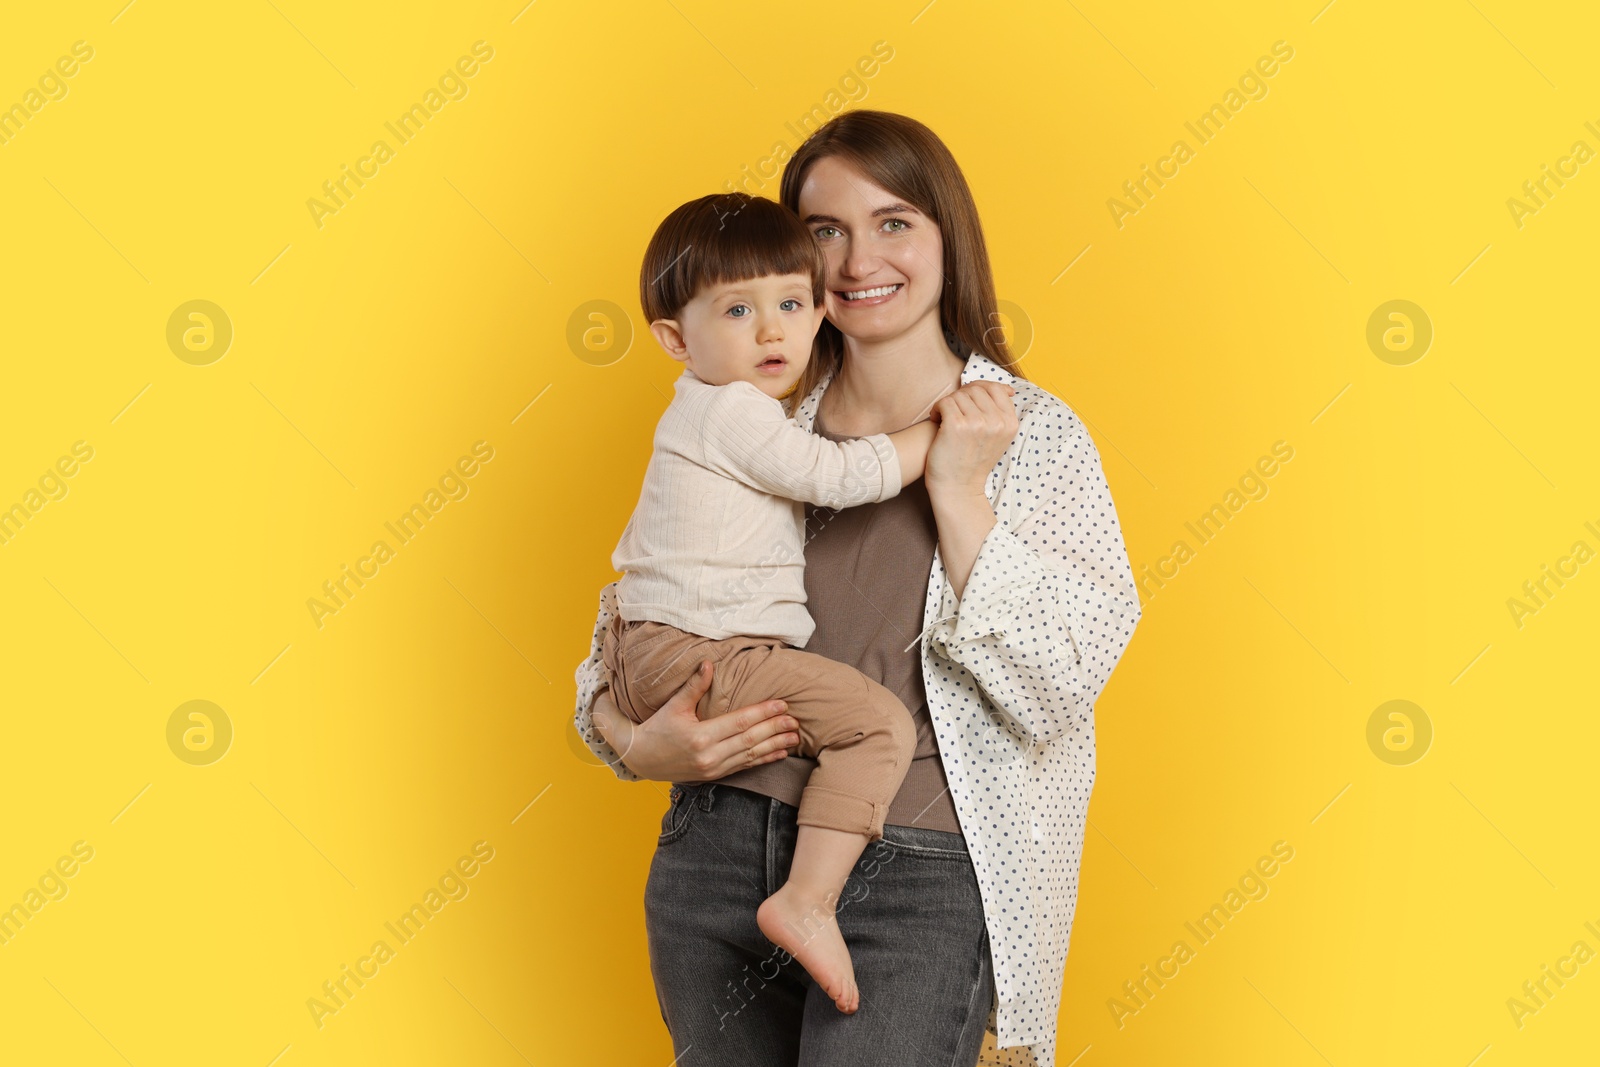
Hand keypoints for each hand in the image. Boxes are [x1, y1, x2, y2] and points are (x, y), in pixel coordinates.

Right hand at [592, 660, 800, 781]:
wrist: (641, 759)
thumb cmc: (657, 729)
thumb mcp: (674, 705)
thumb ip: (694, 686)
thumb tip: (709, 663)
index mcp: (700, 736)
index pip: (739, 723)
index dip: (762, 713)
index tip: (782, 704)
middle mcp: (709, 755)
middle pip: (749, 740)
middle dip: (775, 729)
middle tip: (795, 720)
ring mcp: (713, 768)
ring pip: (750, 756)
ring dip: (775, 746)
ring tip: (794, 737)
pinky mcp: (715, 774)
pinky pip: (744, 767)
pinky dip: (763, 760)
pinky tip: (779, 753)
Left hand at [926, 382, 1017, 497]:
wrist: (958, 487)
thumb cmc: (974, 461)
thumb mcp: (999, 438)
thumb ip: (1002, 413)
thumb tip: (1006, 389)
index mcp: (1010, 423)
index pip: (996, 388)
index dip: (979, 390)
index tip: (968, 402)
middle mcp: (996, 422)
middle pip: (975, 390)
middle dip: (961, 398)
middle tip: (953, 413)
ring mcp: (977, 423)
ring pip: (958, 395)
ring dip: (948, 404)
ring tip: (945, 419)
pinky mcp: (956, 426)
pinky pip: (944, 402)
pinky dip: (937, 409)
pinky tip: (936, 420)